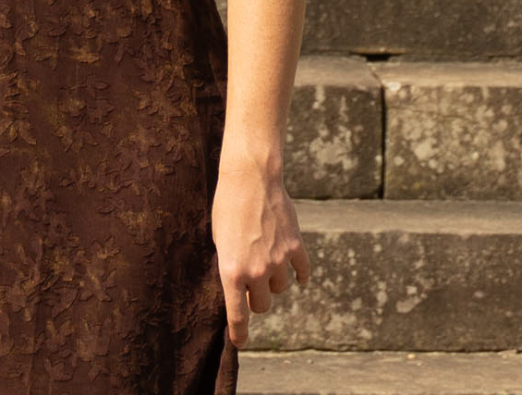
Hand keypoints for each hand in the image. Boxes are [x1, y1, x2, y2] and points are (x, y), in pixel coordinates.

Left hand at [210, 158, 307, 346]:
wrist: (250, 180)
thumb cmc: (226, 208)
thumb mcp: (219, 241)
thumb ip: (230, 266)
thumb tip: (239, 288)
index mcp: (231, 272)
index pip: (237, 314)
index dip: (239, 333)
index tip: (240, 343)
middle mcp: (256, 270)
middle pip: (262, 305)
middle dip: (256, 299)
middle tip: (252, 287)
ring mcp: (278, 260)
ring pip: (280, 288)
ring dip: (274, 282)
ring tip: (267, 266)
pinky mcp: (295, 246)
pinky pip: (302, 271)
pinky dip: (300, 275)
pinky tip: (298, 276)